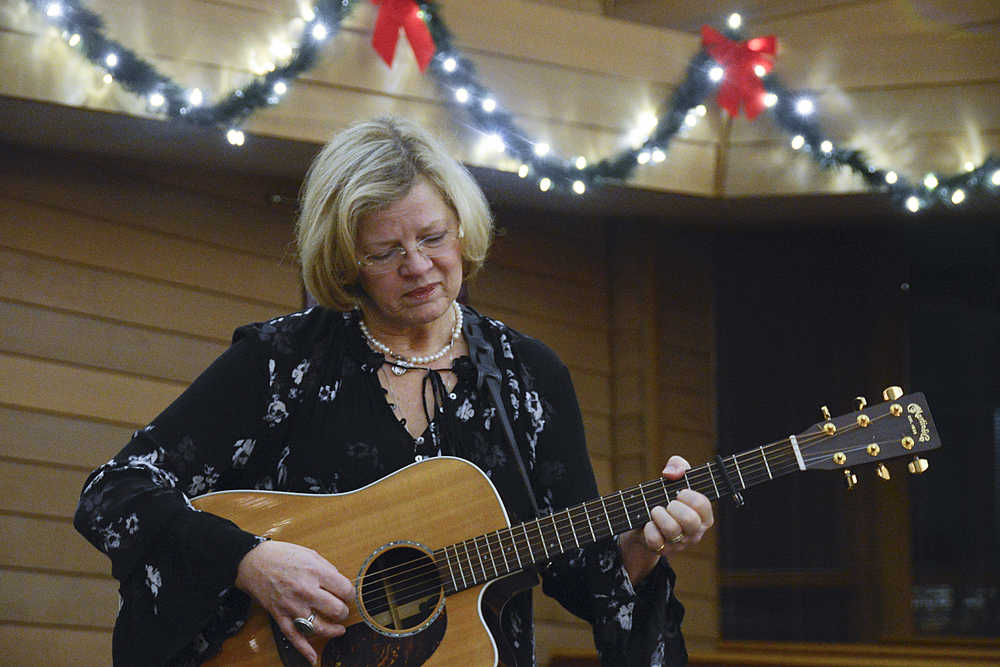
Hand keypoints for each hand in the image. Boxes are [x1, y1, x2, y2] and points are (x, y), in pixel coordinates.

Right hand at [235, 540, 354, 664]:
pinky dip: (304, 650)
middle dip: (343, 612)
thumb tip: (340, 583)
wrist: (253, 562)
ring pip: (319, 627)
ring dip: (333, 630)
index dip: (351, 593)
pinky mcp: (280, 616)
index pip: (345, 589)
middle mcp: (305, 590)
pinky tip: (313, 657)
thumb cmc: (282, 555)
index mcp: (315, 572)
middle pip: (336, 610)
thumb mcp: (310, 554)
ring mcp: (292, 606)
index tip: (348, 595)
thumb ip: (327, 569)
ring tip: (339, 629)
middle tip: (342, 609)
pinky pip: (294, 637)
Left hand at [618, 455, 713, 584]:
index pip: (702, 504)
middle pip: (689, 520)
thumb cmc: (665, 497)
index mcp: (704, 516)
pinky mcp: (662, 550)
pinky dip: (648, 528)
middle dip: (674, 507)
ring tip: (655, 511)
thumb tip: (671, 473)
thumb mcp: (674, 478)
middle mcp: (695, 532)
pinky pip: (655, 540)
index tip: (679, 493)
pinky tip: (648, 524)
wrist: (645, 519)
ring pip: (672, 530)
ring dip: (659, 515)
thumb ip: (678, 466)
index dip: (688, 495)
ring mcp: (679, 544)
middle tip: (667, 504)